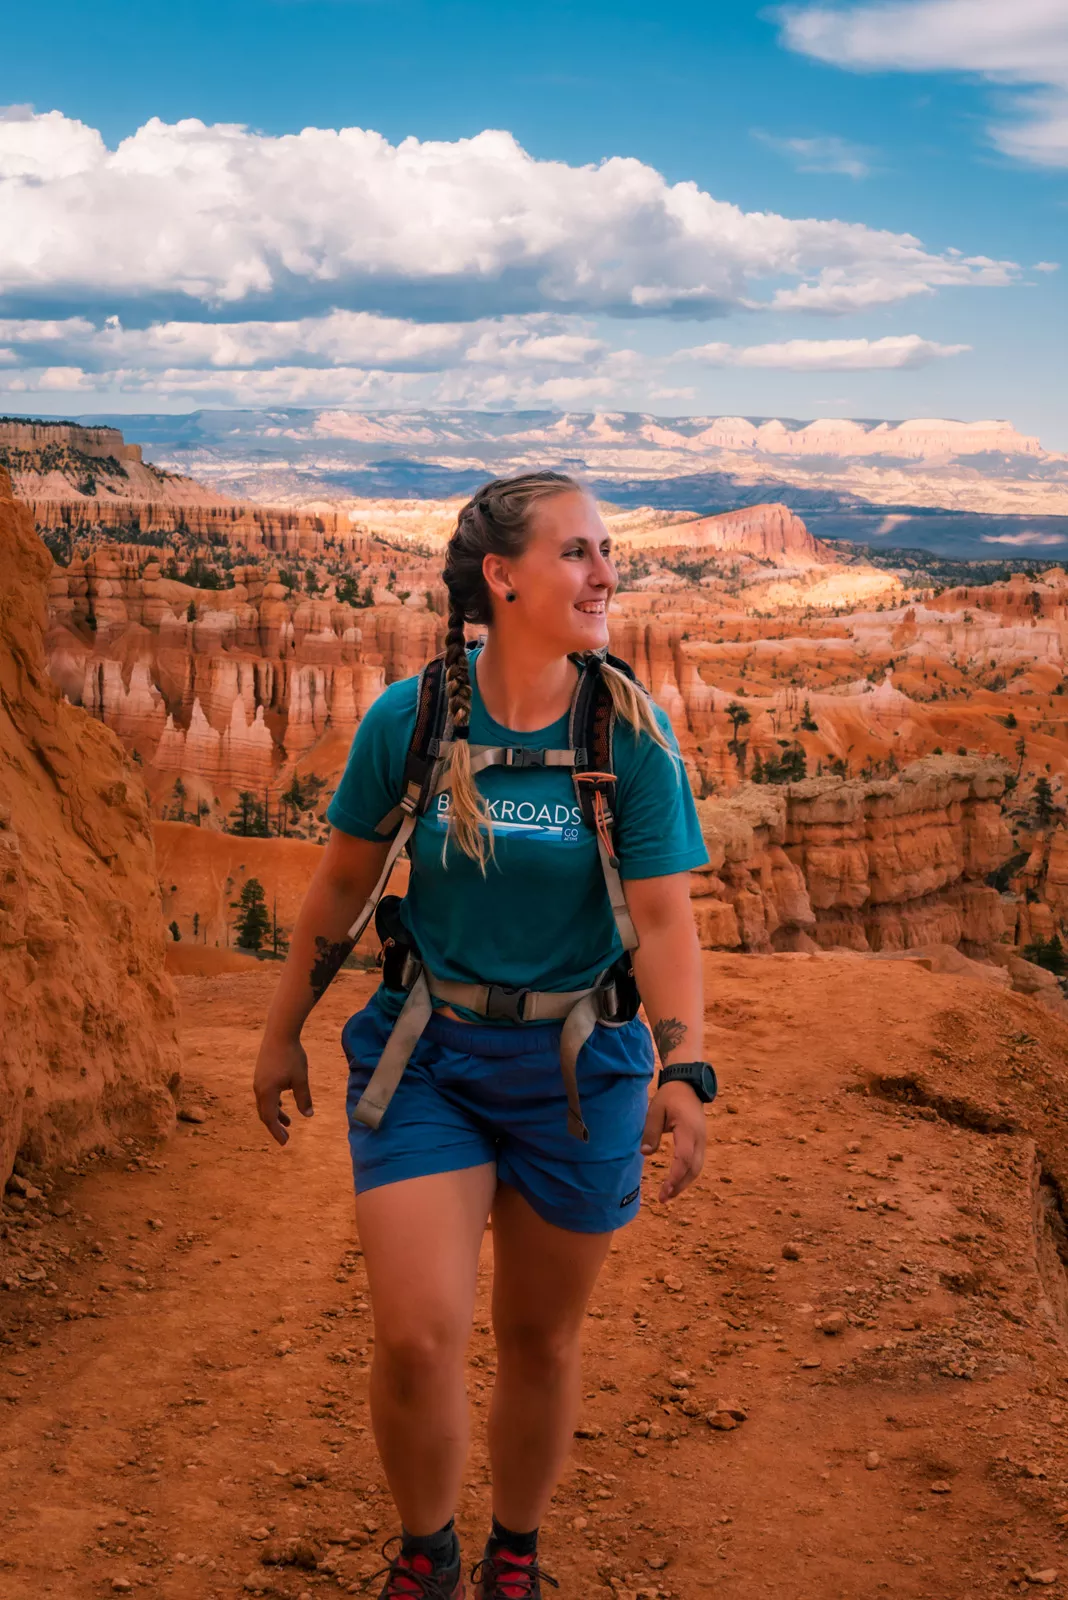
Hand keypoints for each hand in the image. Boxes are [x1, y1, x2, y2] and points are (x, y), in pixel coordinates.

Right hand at [254, 1034, 312, 1146]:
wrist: (279, 1033)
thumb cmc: (291, 1056)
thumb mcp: (301, 1079)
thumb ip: (304, 1098)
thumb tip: (308, 1116)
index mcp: (267, 1093)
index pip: (270, 1118)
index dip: (277, 1132)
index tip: (285, 1143)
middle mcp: (259, 1089)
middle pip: (265, 1113)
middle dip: (275, 1126)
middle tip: (286, 1138)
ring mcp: (258, 1080)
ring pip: (265, 1103)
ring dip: (276, 1114)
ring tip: (289, 1122)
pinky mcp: (261, 1073)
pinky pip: (265, 1094)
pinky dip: (273, 1102)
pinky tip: (282, 1102)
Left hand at [640, 1082, 706, 1201]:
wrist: (688, 1085)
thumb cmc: (670, 1097)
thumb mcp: (656, 1110)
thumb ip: (651, 1131)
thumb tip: (646, 1154)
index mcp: (688, 1130)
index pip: (684, 1158)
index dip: (675, 1176)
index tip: (664, 1189)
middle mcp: (699, 1138)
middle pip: (694, 1169)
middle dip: (679, 1185)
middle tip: (663, 1198)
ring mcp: (702, 1141)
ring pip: (697, 1168)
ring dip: (684, 1183)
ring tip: (667, 1194)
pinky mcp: (700, 1142)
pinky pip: (696, 1162)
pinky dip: (686, 1175)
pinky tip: (675, 1182)